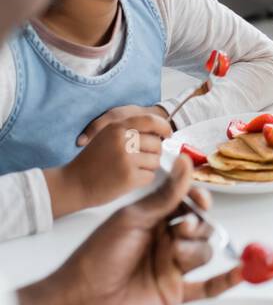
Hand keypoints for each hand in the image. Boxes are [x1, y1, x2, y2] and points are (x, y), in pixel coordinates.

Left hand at [20, 155, 242, 304]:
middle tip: (179, 230)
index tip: (200, 201)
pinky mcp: (175, 294)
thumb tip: (186, 160)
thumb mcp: (133, 218)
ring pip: (204, 252)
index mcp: (154, 220)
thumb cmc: (99, 255)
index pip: (188, 204)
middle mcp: (167, 242)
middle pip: (201, 227)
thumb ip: (165, 195)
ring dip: (194, 249)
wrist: (82, 299)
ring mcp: (172, 268)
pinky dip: (227, 280)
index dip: (199, 201)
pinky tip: (244, 271)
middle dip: (196, 226)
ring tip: (173, 255)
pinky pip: (208, 287)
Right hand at [46, 110, 173, 216]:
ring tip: (131, 170)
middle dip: (153, 153)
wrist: (73, 184)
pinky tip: (128, 179)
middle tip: (140, 160)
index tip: (167, 134)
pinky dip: (143, 179)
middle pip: (157, 143)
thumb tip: (159, 132)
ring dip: (148, 167)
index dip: (163, 127)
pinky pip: (150, 176)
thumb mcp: (106, 137)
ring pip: (156, 161)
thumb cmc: (92, 162)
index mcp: (117, 127)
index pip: (151, 121)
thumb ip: (129, 131)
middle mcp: (123, 140)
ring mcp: (126, 158)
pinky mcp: (129, 177)